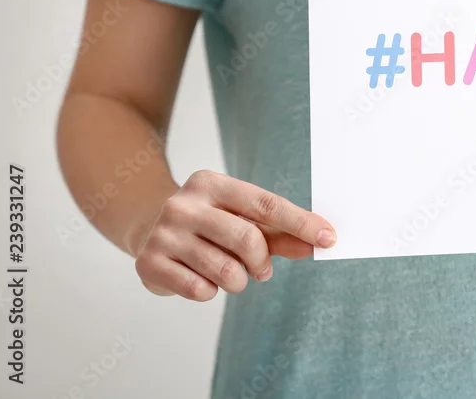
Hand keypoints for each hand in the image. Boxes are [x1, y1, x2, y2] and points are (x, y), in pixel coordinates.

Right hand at [133, 170, 335, 301]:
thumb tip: (318, 243)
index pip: (266, 204)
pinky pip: (200, 289)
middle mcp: (184, 203)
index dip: (301, 223)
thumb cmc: (210, 224)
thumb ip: (281, 232)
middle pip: (248, 239)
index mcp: (212, 184)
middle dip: (262, 262)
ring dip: (238, 281)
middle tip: (262, 270)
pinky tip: (200, 278)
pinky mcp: (149, 262)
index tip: (328, 238)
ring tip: (230, 274)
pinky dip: (210, 291)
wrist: (147, 228)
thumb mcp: (244, 220)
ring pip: (225, 270)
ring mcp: (164, 232)